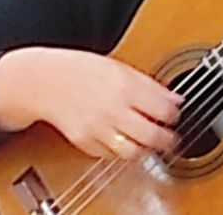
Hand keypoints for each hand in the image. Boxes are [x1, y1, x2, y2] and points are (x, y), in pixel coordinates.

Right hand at [0, 47, 181, 159]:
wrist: (46, 81)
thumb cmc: (82, 70)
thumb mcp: (120, 67)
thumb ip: (150, 85)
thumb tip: (176, 99)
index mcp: (124, 87)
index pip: (163, 110)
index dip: (174, 115)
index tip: (174, 115)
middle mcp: (112, 110)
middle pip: (152, 136)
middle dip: (166, 140)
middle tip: (169, 138)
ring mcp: (98, 128)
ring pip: (133, 152)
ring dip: (144, 149)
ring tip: (146, 141)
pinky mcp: (85, 142)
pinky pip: (110, 155)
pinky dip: (120, 151)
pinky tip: (122, 139)